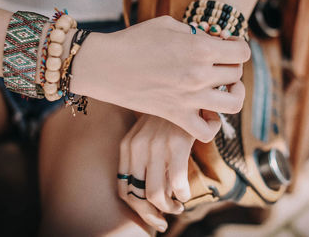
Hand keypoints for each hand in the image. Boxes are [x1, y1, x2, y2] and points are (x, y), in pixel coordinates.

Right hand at [70, 16, 248, 141]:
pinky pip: (206, 131)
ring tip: (224, 89)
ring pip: (233, 103)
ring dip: (234, 95)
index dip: (238, 46)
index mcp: (200, 48)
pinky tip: (206, 113)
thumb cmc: (133, 41)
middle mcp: (200, 75)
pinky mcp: (176, 116)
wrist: (105, 65)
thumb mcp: (168, 25)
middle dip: (231, 66)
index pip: (242, 51)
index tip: (227, 46)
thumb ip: (195, 32)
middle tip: (219, 63)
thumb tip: (210, 40)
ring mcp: (189, 99)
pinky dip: (212, 125)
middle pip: (236, 73)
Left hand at [117, 111, 219, 231]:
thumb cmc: (166, 117)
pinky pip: (177, 183)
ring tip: (177, 206)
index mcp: (127, 146)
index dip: (136, 209)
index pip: (123, 189)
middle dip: (151, 214)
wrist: (182, 90)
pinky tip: (185, 194)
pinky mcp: (176, 145)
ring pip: (155, 193)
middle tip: (164, 219)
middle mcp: (137, 147)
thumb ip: (141, 157)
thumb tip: (150, 192)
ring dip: (168, 207)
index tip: (151, 216)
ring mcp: (155, 146)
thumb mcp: (145, 133)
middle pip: (137, 196)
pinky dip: (182, 194)